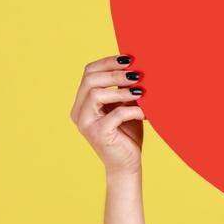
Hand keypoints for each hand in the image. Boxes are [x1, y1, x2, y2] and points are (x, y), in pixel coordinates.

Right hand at [71, 54, 147, 174]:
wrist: (127, 165)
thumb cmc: (127, 135)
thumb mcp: (124, 106)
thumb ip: (122, 88)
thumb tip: (135, 63)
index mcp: (82, 102)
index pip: (88, 72)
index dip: (108, 62)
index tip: (129, 59)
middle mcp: (79, 112)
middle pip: (90, 80)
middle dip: (115, 73)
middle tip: (138, 74)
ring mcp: (85, 124)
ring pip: (96, 94)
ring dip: (121, 90)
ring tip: (141, 91)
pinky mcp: (98, 134)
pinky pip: (114, 115)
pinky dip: (131, 111)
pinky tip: (145, 114)